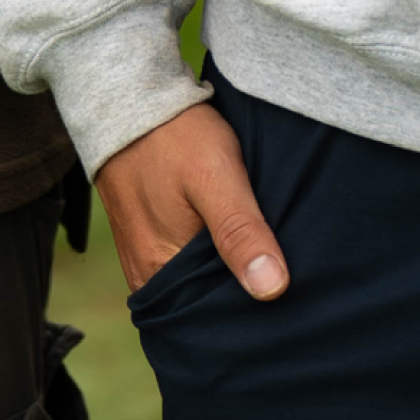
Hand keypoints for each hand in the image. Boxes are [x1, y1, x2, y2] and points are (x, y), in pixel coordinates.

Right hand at [94, 102, 289, 300]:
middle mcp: (146, 276)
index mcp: (159, 273)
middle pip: (204, 305)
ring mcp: (142, 258)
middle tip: (284, 276)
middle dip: (241, 296)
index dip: (252, 312)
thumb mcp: (216, 176)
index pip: (213, 319)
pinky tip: (233, 242)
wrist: (132, 100)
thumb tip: (271, 289)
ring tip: (262, 258)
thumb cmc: (174, 135)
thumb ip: (240, 232)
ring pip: (196, 285)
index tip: (287, 298)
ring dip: (226, 274)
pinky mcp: (145, 240)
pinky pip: (183, 265)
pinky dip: (209, 258)